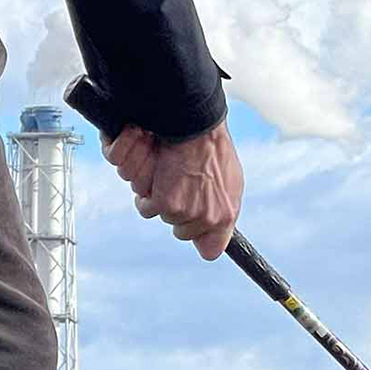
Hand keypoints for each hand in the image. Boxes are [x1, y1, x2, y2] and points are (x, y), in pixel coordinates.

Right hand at [103, 120, 242, 260]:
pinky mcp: (164, 204)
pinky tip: (154, 157)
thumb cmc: (208, 142)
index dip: (198, 235)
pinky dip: (144, 179)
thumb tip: (209, 250)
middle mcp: (207, 218)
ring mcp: (185, 213)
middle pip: (176, 227)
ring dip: (154, 187)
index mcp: (227, 212)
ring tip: (165, 161)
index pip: (211, 248)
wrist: (195, 119)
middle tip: (176, 173)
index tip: (192, 221)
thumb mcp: (228, 177)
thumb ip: (221, 212)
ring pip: (154, 213)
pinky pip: (143, 201)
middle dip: (170, 201)